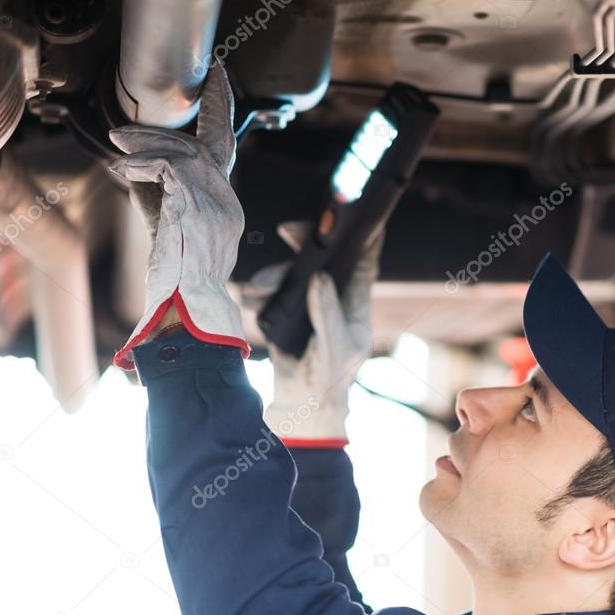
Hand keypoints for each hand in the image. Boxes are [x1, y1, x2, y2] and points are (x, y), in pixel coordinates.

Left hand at [108, 63, 248, 368]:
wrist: (189, 313)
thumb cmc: (178, 286)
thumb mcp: (173, 234)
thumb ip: (163, 199)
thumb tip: (138, 168)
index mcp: (227, 209)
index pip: (226, 152)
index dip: (222, 115)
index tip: (218, 85)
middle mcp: (228, 202)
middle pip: (213, 143)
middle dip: (197, 112)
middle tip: (176, 96)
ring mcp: (215, 205)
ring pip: (184, 151)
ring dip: (147, 143)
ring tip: (119, 143)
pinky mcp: (194, 208)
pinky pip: (167, 168)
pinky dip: (141, 163)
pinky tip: (123, 169)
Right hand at [264, 230, 383, 444]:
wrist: (301, 404)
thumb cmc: (329, 379)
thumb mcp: (334, 348)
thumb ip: (327, 314)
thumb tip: (319, 278)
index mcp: (355, 300)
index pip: (364, 258)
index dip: (361, 231)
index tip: (349, 209)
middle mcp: (334, 294)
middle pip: (323, 255)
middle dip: (304, 240)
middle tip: (286, 230)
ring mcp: (309, 301)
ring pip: (292, 272)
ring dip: (272, 275)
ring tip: (254, 291)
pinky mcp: (286, 310)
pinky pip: (271, 290)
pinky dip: (259, 293)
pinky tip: (250, 303)